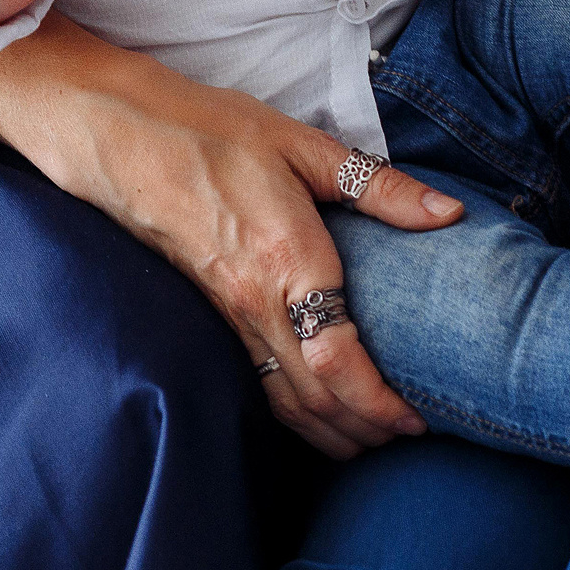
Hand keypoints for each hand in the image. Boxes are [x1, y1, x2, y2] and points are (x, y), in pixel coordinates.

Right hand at [0, 16, 466, 457]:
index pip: (337, 361)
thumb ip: (380, 188)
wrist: (121, 135)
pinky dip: (292, 412)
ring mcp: (227, 314)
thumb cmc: (211, 131)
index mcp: (287, 258)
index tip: (417, 416)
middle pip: (315, 399)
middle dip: (365, 430)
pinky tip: (314, 414)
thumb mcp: (303, 146)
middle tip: (408, 436)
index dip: (379, 403)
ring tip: (370, 438)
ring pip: (282, 402)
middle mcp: (255, 300)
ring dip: (329, 432)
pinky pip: (255, 383)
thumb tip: (449, 212)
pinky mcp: (210, 315)